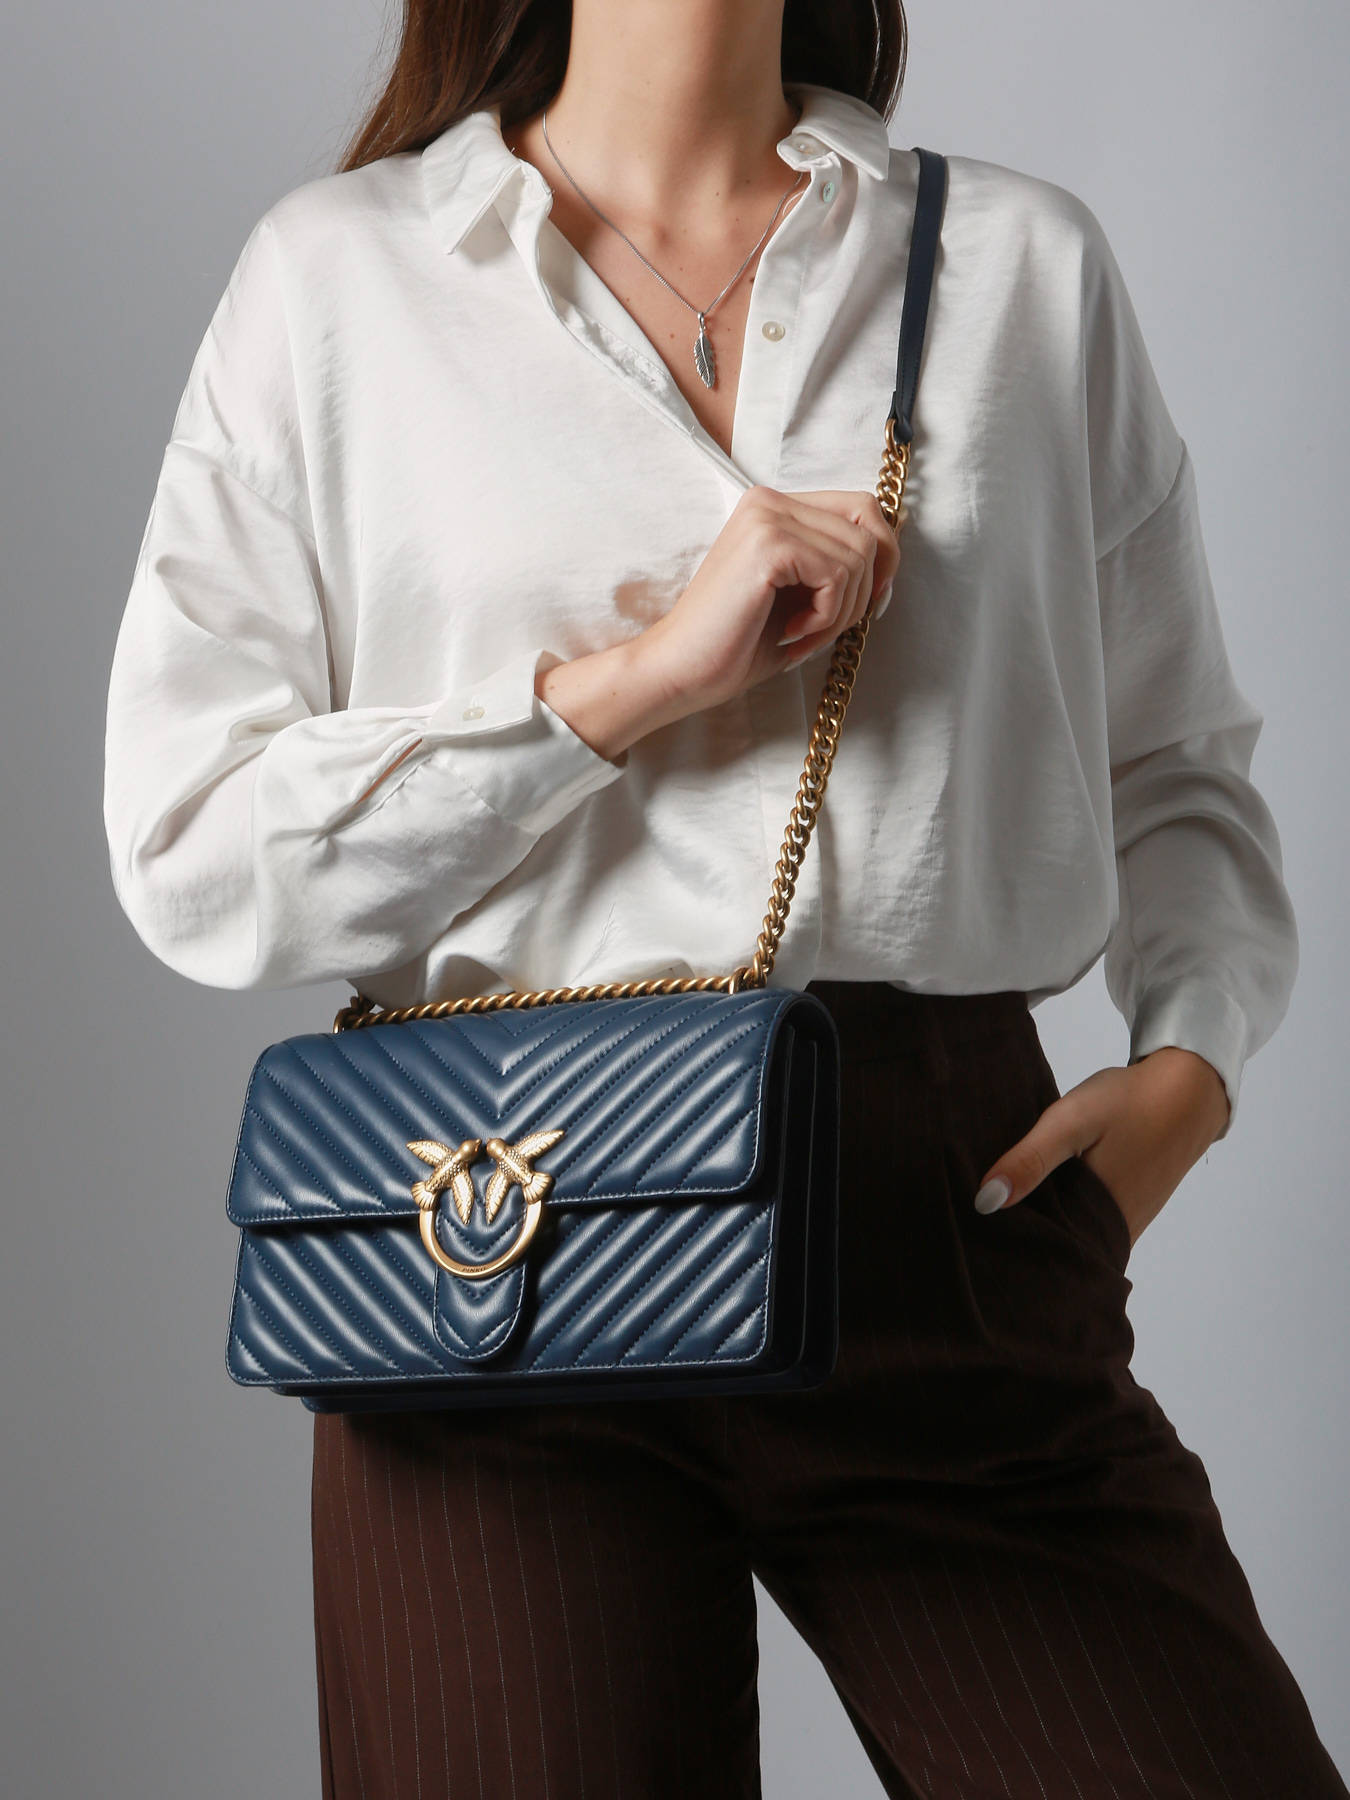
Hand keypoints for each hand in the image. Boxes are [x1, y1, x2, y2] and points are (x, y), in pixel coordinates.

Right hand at [535, 485, 900, 761]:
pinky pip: (838, 575)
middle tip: (829, 627)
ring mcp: (767, 517)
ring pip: (859, 556)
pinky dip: (827, 616)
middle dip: (865, 588)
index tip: (863, 607)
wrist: (681, 670)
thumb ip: (836, 568)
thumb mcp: (799, 596)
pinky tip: (793, 633)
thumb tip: (891, 563)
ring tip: (802, 636)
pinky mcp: (768, 545)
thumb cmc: (736, 644)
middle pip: (869, 528)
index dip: (881, 559)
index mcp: (775, 507)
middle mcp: (770, 499)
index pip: (863, 509)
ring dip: (842, 611)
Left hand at [971, 1047, 1232, 1247]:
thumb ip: (1030, 1160)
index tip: (972, 1241)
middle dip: (1020, 1242)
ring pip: (1074, 1237)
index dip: (1006, 1248)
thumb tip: (984, 1202)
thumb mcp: (1070, 1123)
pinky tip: (1037, 1199)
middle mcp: (1113, 1232)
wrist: (1190, 1092)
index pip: (1041, 1253)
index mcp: (1095, 1219)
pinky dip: (1065, 1215)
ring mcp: (1126, 1223)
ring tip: (997, 1216)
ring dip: (1043, 1227)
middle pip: (1056, 1249)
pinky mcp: (1131, 1209)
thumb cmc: (1129, 1104)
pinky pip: (1090, 1223)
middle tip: (975, 1230)